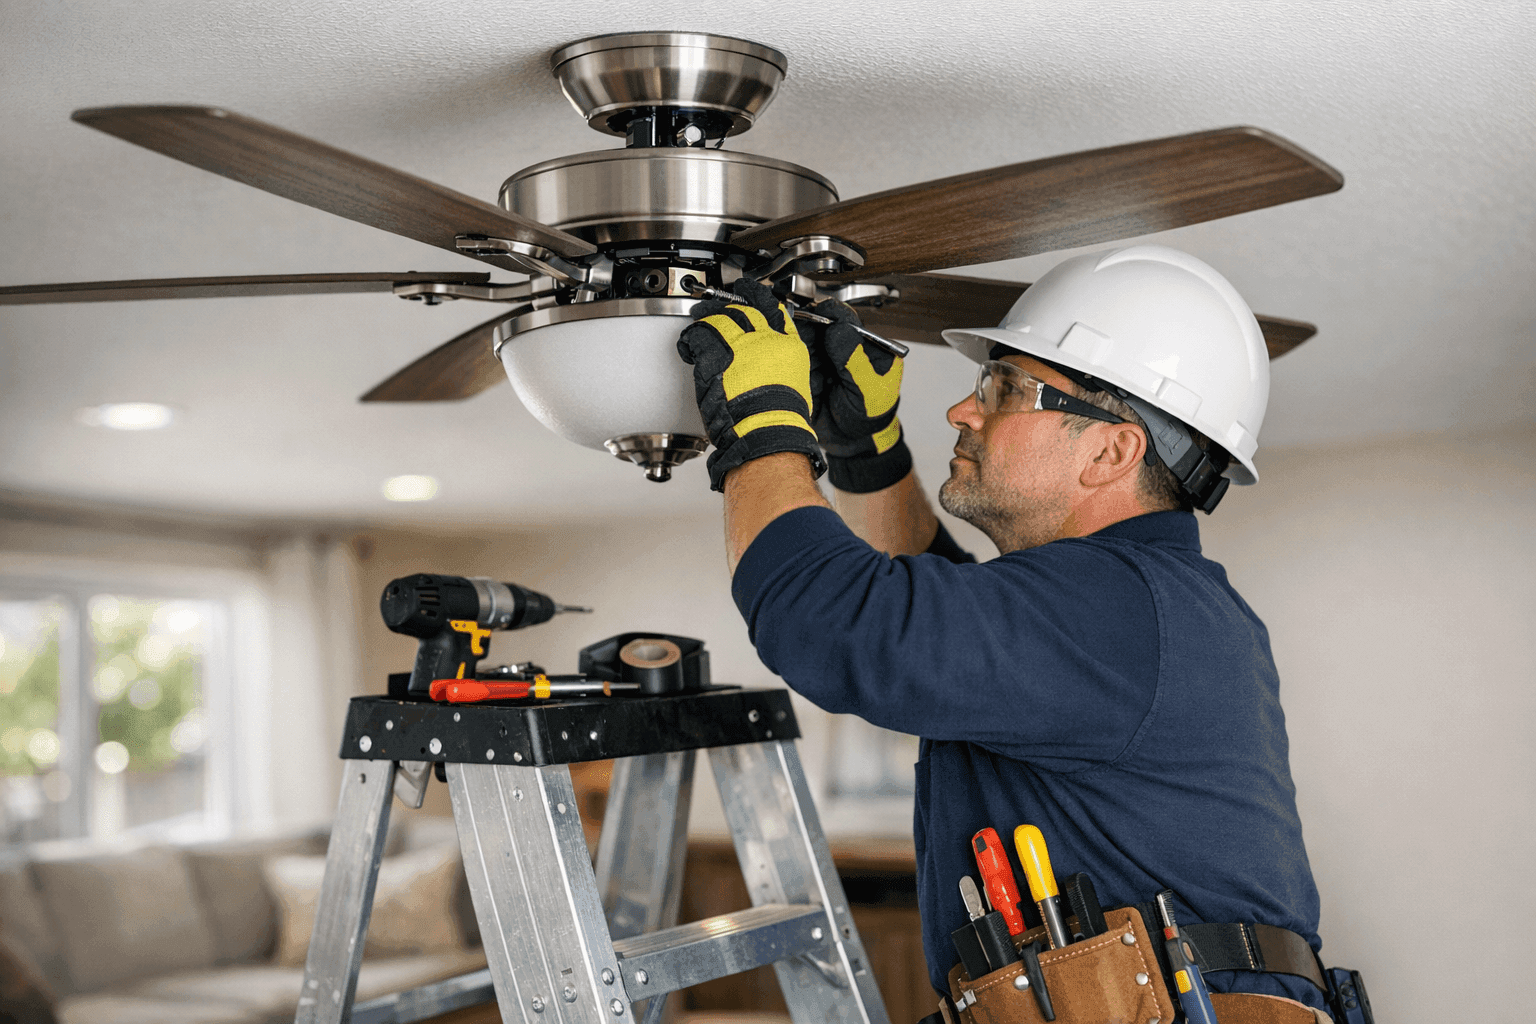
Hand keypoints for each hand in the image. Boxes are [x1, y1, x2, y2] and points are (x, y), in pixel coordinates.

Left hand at [676, 279, 826, 491]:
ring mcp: (742, 344)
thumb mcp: (792, 385)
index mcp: (788, 347)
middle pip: (746, 310)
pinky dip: (691, 338)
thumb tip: (771, 368)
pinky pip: (700, 334)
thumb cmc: (780, 418)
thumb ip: (781, 368)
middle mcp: (766, 340)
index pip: (775, 312)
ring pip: (721, 317)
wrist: (768, 428)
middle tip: (719, 304)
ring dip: (707, 317)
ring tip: (699, 317)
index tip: (752, 293)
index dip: (760, 299)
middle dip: (731, 305)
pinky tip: (689, 345)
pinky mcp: (718, 353)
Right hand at [810, 300, 911, 492]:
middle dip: (809, 331)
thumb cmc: (872, 415)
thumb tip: (838, 330)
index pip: (846, 321)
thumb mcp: (869, 388)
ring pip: (804, 344)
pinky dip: (792, 367)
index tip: (819, 312)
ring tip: (804, 365)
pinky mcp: (807, 375)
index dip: (831, 314)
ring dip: (800, 351)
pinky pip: (794, 363)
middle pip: (819, 328)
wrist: (856, 443)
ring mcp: (823, 362)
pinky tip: (800, 377)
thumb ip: (854, 360)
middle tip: (801, 336)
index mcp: (864, 347)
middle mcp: (841, 350)